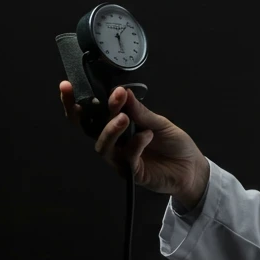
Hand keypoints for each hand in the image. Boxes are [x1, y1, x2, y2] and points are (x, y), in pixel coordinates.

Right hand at [59, 81, 208, 199]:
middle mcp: (115, 143)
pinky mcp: (131, 173)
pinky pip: (126, 158)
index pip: (91, 114)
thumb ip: (140, 111)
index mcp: (117, 126)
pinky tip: (147, 135)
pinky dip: (135, 144)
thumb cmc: (174, 144)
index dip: (75, 102)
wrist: (192, 168)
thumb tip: (123, 92)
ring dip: (111, 130)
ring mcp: (121, 159)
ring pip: (104, 146)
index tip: (68, 86)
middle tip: (107, 99)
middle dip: (85, 113)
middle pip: (89, 129)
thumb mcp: (159, 122)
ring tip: (123, 118)